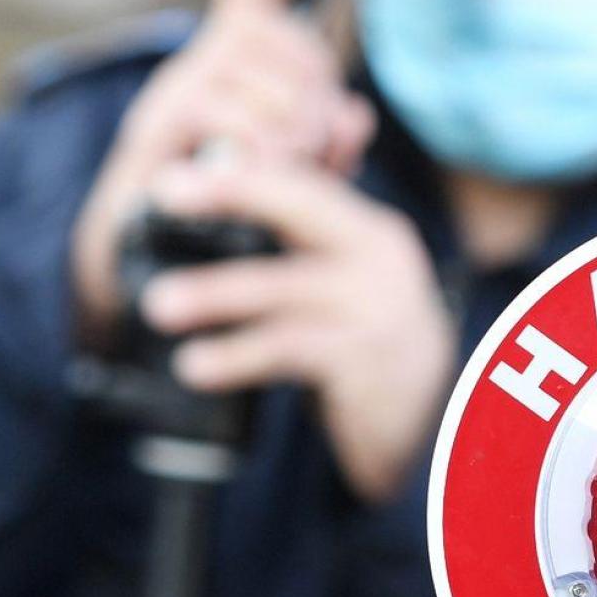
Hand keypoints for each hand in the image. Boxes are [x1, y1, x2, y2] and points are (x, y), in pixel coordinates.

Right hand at [70, 0, 376, 339]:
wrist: (138, 258)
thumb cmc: (217, 211)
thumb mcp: (288, 176)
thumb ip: (326, 144)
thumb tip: (357, 116)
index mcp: (226, 68)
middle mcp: (194, 67)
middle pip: (267, 28)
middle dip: (311, 76)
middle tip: (321, 134)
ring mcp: (170, 94)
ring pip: (248, 69)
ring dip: (289, 116)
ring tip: (297, 160)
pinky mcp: (155, 130)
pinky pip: (219, 111)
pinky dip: (256, 139)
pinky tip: (265, 169)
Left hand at [136, 159, 457, 503]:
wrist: (441, 427)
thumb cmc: (369, 345)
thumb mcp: (343, 287)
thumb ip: (297, 246)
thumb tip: (215, 195)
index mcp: (369, 229)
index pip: (302, 182)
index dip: (241, 169)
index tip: (176, 170)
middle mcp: (380, 256)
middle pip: (301, 207)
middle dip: (232, 193)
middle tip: (163, 191)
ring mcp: (378, 307)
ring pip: (283, 287)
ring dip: (214, 293)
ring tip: (155, 305)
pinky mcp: (368, 361)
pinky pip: (288, 349)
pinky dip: (236, 355)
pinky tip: (194, 366)